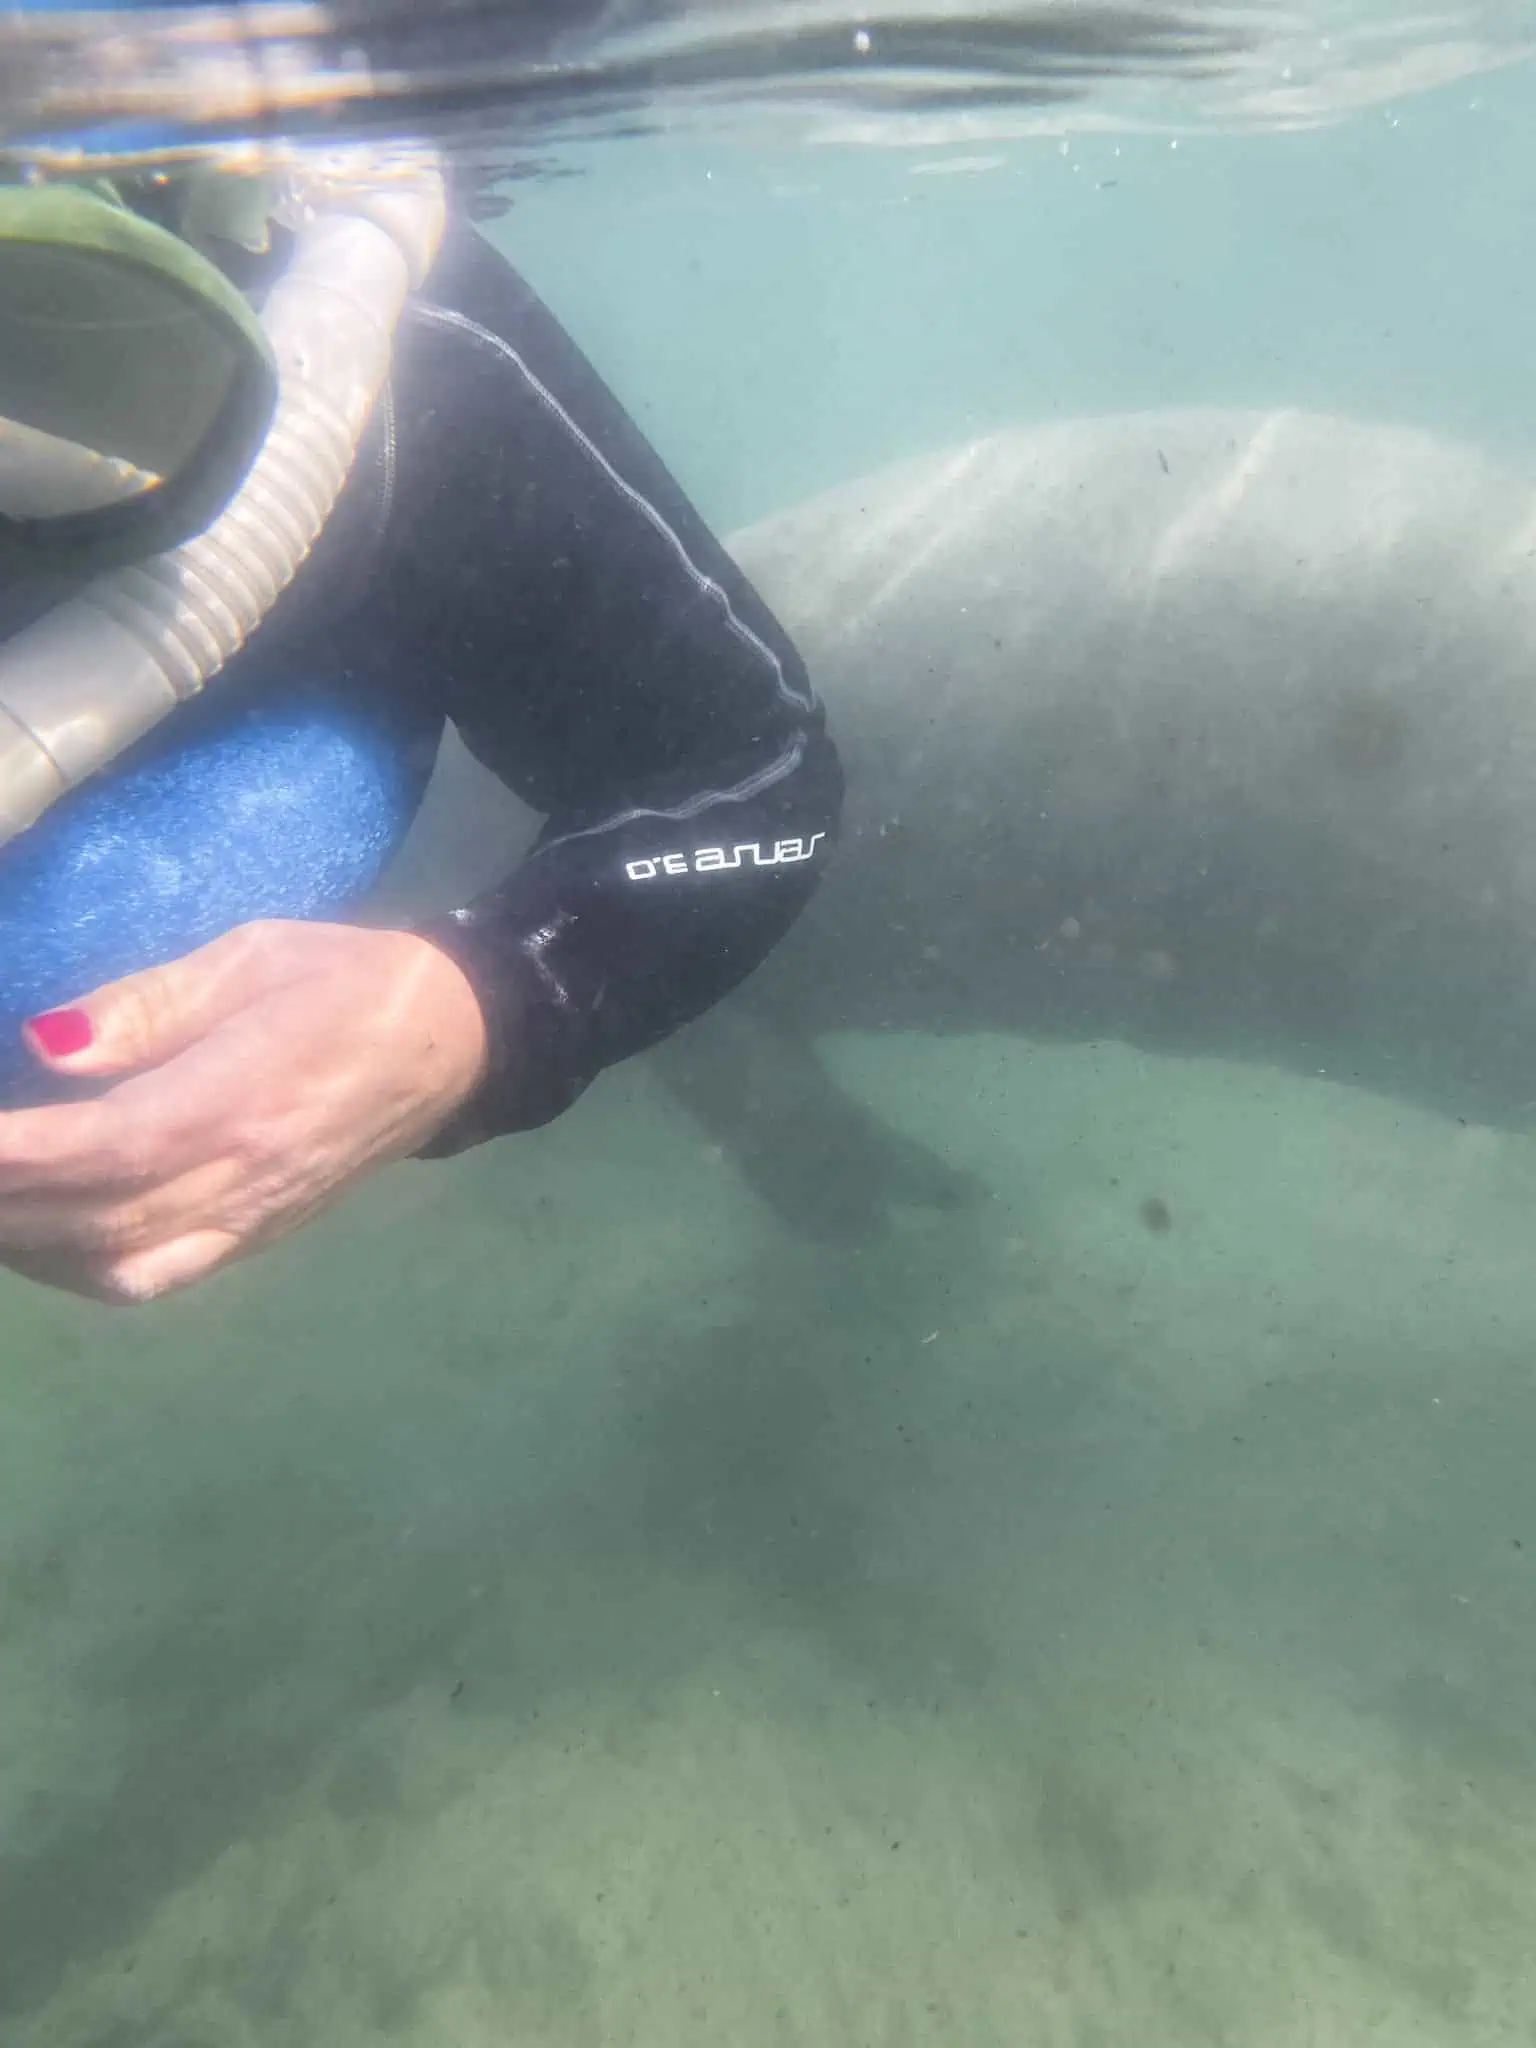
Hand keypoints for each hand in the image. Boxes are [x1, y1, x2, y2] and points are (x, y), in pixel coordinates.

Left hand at [0, 920, 487, 1304]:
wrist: (457, 1036)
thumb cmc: (350, 977)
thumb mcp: (252, 956)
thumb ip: (149, 1005)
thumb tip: (47, 1047)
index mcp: (242, 1098)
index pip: (101, 1147)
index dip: (9, 1158)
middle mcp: (244, 1176)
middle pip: (91, 1218)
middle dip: (2, 1200)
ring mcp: (253, 1218)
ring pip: (113, 1265)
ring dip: (29, 1242)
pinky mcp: (260, 1236)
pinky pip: (155, 1277)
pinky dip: (81, 1269)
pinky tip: (44, 1233)